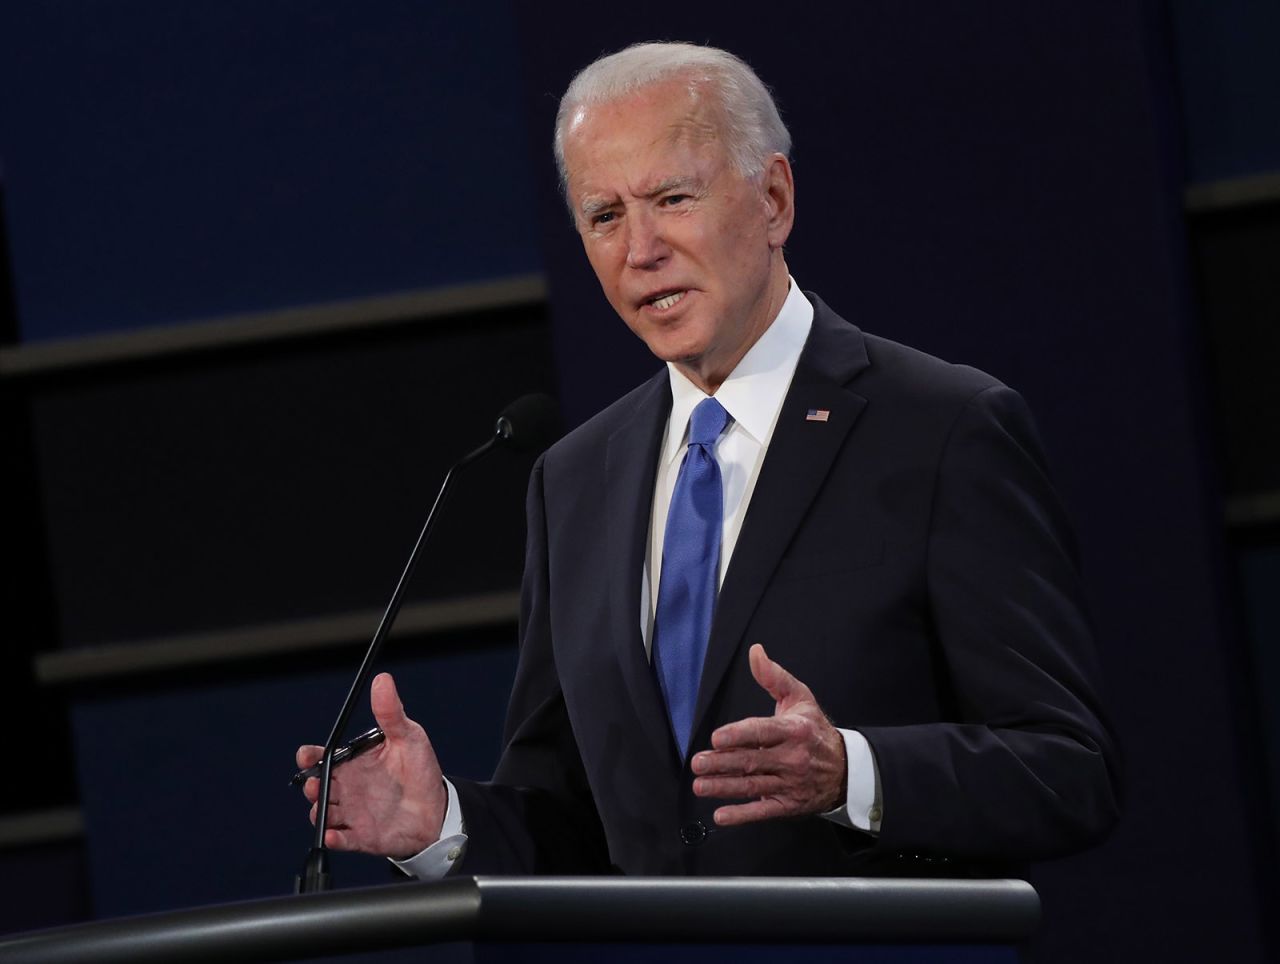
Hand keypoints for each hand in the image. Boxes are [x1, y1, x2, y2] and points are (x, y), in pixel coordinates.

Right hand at [296, 672, 447, 857]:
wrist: (438, 809)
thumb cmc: (420, 770)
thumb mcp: (408, 736)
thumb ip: (391, 712)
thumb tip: (383, 680)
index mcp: (354, 763)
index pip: (323, 757)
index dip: (309, 756)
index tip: (305, 754)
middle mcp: (348, 788)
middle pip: (317, 786)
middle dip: (311, 785)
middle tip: (317, 783)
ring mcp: (352, 812)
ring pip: (323, 813)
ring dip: (319, 811)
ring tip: (323, 807)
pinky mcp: (362, 836)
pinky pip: (342, 839)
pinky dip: (334, 838)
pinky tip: (333, 835)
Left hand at [691, 644, 846, 825]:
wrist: (847, 769)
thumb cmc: (815, 729)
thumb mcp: (800, 698)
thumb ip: (774, 676)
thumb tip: (755, 652)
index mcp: (794, 730)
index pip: (762, 732)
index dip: (738, 735)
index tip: (716, 739)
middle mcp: (792, 758)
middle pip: (752, 761)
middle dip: (721, 763)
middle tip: (697, 763)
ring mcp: (791, 783)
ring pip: (753, 786)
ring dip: (724, 787)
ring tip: (700, 785)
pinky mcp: (789, 804)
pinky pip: (763, 811)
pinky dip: (741, 815)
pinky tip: (721, 815)